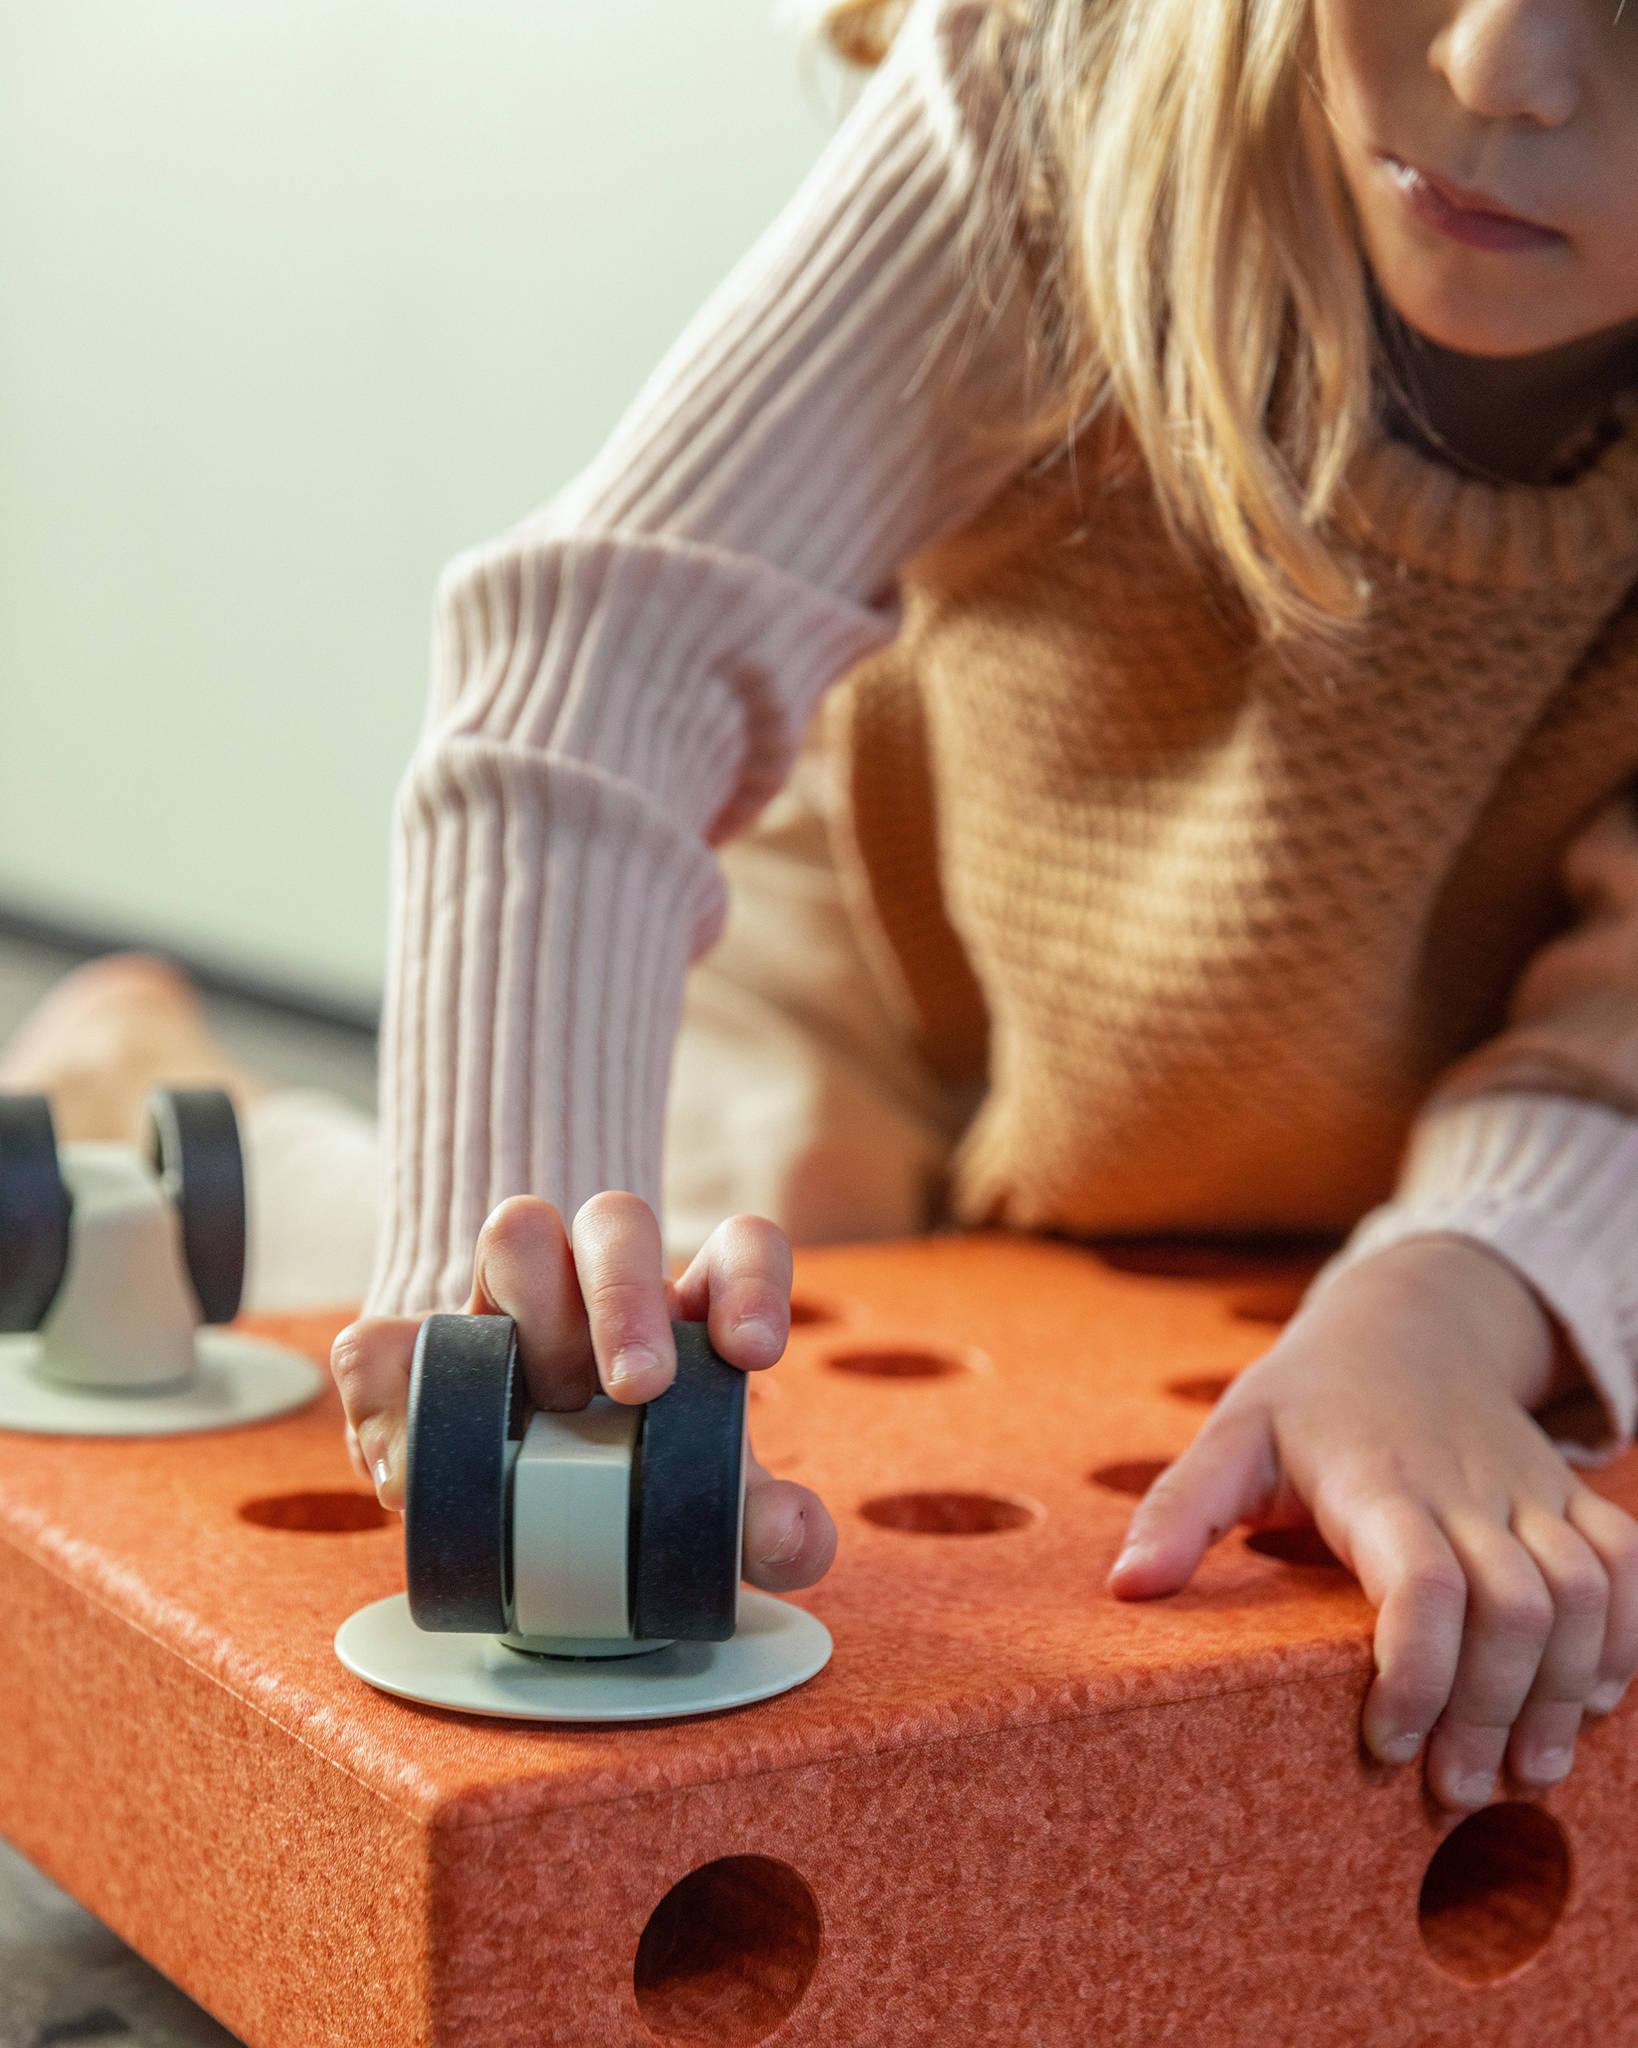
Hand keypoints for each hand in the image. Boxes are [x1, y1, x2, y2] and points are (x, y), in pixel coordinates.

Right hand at [331, 1193, 835, 1593]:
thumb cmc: (639, 1488)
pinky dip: (392, 1399)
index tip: (753, 1352)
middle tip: (638, 1387)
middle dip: (627, 1292)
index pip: (738, 1245)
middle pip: (617, 1220)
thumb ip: (766, 1528)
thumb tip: (793, 1538)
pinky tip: (411, 1473)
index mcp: (688, 1311)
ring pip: (518, 1231)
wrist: (528, 1515)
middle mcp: (597, 1284)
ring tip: (543, 1405)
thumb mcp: (706, 1514)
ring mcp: (502, 1307)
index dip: (752, 1278)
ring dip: (535, 1306)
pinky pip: (378, 1344)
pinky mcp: (409, 1355)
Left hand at [1108, 1236, 1637, 1809]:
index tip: (1385, 1743)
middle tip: (1452, 1790)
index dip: (1417, 1672)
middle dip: (1492, 1711)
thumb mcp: (1230, 1435)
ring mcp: (1526, 1490)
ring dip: (1564, 1693)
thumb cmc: (1307, 1396)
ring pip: (1582, 1594)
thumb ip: (1180, 1509)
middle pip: (1513, 1608)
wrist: (1410, 1320)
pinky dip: (1624, 1640)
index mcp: (1373, 1480)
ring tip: (1524, 1774)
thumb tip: (1127, 1588)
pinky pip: (1626, 1566)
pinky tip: (1589, 1705)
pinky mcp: (1568, 1496)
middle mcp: (1463, 1486)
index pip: (1421, 1581)